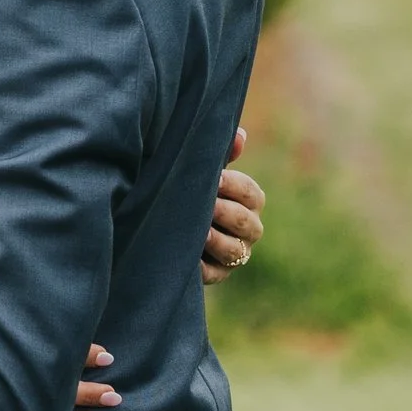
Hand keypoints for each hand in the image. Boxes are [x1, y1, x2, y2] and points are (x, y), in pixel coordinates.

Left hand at [202, 126, 264, 284]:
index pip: (252, 194)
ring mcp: (233, 254)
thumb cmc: (187, 187)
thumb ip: (220, 154)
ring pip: (235, 251)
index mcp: (248, 202)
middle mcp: (247, 230)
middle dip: (227, 212)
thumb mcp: (201, 170)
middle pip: (248, 224)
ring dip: (218, 240)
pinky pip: (214, 273)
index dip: (235, 186)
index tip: (215, 178)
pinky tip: (189, 256)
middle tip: (208, 204)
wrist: (159, 222)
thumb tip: (241, 135)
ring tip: (200, 231)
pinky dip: (202, 266)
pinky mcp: (216, 274)